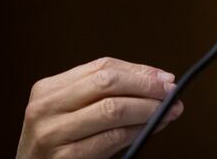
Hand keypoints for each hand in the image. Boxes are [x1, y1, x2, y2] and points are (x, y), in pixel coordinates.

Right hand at [16, 57, 183, 158]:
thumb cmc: (61, 144)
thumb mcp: (75, 112)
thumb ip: (109, 92)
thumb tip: (161, 79)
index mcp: (48, 89)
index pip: (102, 66)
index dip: (139, 70)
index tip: (165, 78)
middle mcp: (45, 107)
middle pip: (107, 82)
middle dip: (146, 86)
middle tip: (170, 92)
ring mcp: (52, 133)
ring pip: (113, 108)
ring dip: (149, 108)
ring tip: (170, 111)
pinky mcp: (65, 158)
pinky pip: (113, 137)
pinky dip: (139, 130)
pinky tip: (152, 128)